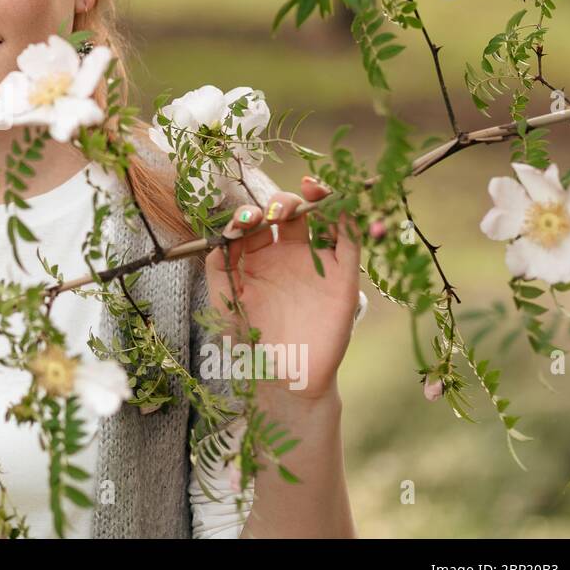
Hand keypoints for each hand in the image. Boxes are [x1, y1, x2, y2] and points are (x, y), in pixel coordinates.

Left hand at [204, 175, 360, 401]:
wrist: (286, 378)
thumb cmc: (252, 344)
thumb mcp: (226, 305)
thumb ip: (219, 270)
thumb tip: (221, 238)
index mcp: (258, 260)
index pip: (256, 224)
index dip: (248, 216)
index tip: (242, 223)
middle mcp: (288, 257)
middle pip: (289, 214)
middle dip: (281, 203)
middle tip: (272, 214)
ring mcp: (317, 264)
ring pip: (322, 219)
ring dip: (315, 199)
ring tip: (307, 191)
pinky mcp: (343, 277)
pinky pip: (349, 241)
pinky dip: (347, 218)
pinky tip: (337, 205)